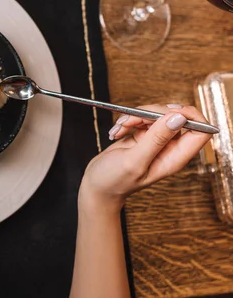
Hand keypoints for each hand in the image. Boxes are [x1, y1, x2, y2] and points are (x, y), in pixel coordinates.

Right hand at [79, 104, 211, 213]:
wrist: (97, 185)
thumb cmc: (114, 180)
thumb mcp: (134, 161)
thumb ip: (156, 139)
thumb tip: (179, 118)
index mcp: (175, 158)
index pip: (201, 131)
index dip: (190, 116)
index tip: (169, 112)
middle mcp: (169, 148)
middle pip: (175, 117)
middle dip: (152, 112)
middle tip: (132, 120)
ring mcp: (156, 140)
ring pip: (156, 114)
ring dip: (135, 116)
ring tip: (120, 129)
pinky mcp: (143, 135)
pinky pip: (141, 117)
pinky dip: (127, 120)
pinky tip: (117, 132)